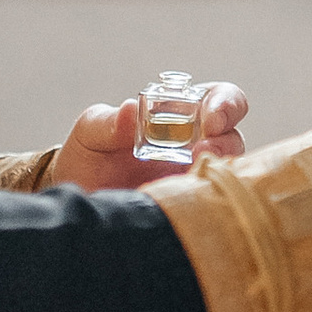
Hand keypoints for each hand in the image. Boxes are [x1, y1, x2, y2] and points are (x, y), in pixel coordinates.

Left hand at [46, 81, 247, 193]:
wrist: (78, 203)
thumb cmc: (88, 159)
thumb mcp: (90, 133)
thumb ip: (107, 121)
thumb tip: (131, 109)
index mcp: (180, 115)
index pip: (220, 99)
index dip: (226, 104)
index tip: (211, 119)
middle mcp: (196, 145)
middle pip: (232, 138)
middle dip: (225, 142)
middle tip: (202, 153)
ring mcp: (195, 179)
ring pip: (229, 175)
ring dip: (217, 174)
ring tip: (189, 180)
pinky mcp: (190, 211)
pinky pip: (212, 208)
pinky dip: (205, 205)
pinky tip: (184, 207)